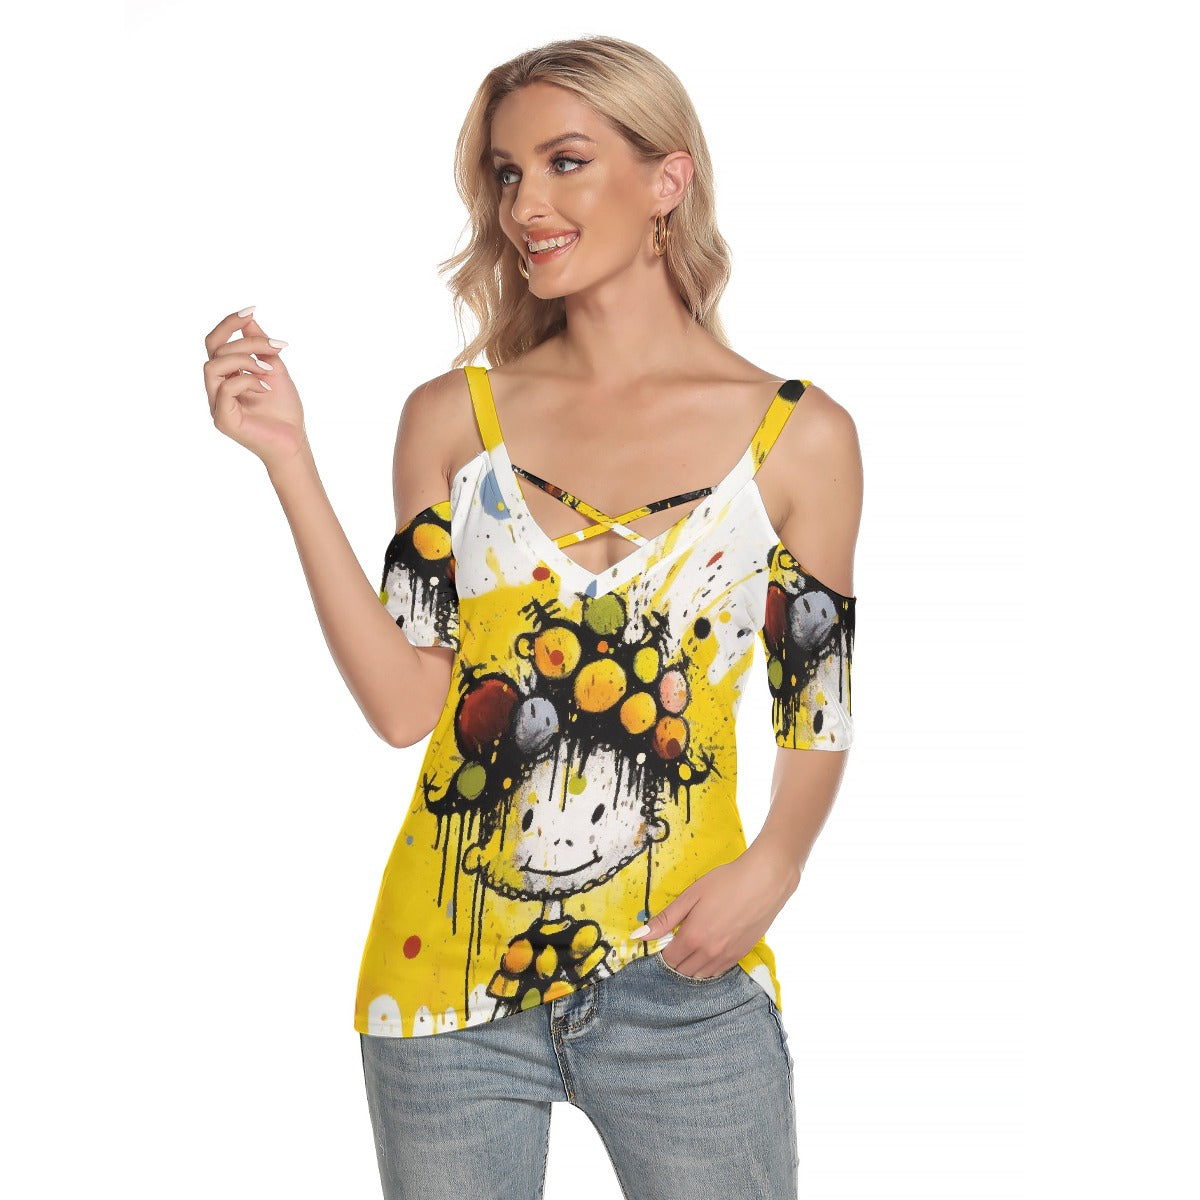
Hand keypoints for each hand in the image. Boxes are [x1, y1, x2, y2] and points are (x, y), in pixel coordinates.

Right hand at [204, 307, 308, 473]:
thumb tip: (249, 318)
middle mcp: (216, 388)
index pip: (216, 342)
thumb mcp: (274, 368)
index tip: (251, 309)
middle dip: (246, 342)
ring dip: (245, 360)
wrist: (294, 441)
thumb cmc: (284, 410)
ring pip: (213, 366)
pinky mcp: (222, 419)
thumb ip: (259, 346)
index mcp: (226, 375)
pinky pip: (226, 388)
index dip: (229, 323)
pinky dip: (248, 381)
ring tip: (269, 370)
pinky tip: (266, 388)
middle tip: (275, 347)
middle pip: (215, 349)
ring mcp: (216, 404)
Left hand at [633, 846, 797, 977]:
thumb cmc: (726, 882)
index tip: (665, 939)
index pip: (669, 959)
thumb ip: (665, 919)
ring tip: (693, 945)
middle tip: (678, 941)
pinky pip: (718, 972)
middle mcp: (709, 953)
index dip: (662, 951)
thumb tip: (639, 935)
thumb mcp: (691, 895)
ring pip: (700, 975)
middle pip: (683, 970)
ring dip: (691, 965)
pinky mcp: (741, 955)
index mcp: (693, 937)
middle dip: (676, 959)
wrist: (764, 881)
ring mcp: (726, 957)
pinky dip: (709, 966)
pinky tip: (709, 950)